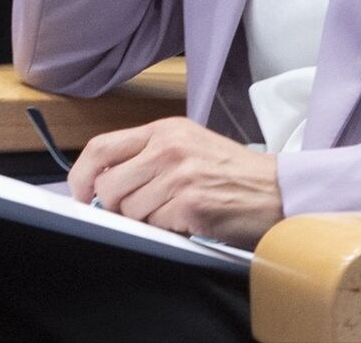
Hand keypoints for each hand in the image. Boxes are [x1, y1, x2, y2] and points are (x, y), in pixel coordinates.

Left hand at [68, 117, 283, 248]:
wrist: (278, 191)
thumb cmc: (235, 174)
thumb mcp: (189, 146)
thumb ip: (147, 156)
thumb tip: (102, 182)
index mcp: (165, 129)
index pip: (101, 147)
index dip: (81, 176)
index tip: (81, 194)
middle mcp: (168, 148)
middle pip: (108, 185)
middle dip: (114, 207)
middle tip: (135, 212)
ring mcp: (179, 176)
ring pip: (129, 211)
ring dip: (146, 220)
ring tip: (175, 212)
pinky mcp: (190, 205)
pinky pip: (156, 226)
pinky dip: (168, 230)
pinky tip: (190, 220)